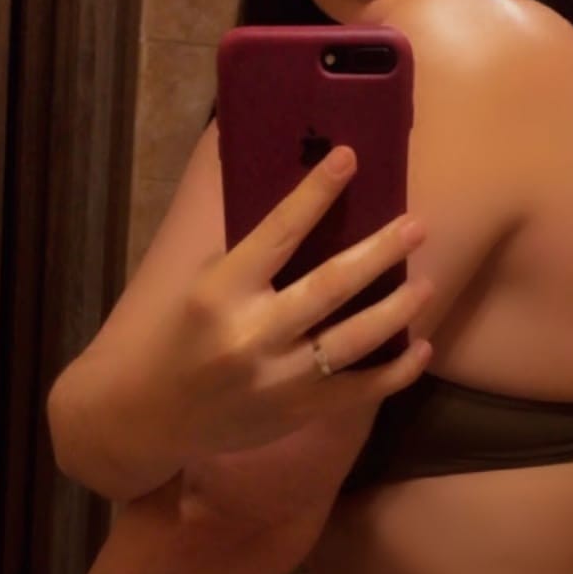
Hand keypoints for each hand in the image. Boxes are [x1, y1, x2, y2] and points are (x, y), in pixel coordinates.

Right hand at [52, 145, 432, 492]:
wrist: (145, 415)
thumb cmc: (175, 335)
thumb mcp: (200, 285)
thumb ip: (251, 258)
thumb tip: (309, 212)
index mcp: (220, 291)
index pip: (277, 232)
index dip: (315, 194)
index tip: (349, 158)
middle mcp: (251, 334)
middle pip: (330, 285)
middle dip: (379, 252)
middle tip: (416, 226)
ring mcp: (278, 378)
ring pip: (354, 339)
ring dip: (397, 309)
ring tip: (426, 284)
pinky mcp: (296, 412)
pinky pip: (359, 392)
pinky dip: (396, 372)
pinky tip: (420, 348)